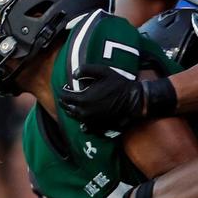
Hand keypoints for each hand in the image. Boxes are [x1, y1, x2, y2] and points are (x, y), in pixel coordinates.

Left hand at [57, 63, 177, 132]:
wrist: (133, 101)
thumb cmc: (119, 85)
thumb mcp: (103, 71)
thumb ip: (85, 70)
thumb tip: (73, 74)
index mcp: (83, 98)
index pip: (64, 96)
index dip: (63, 90)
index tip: (66, 86)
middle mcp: (84, 112)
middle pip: (67, 108)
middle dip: (65, 101)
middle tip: (67, 95)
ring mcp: (90, 121)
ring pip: (74, 117)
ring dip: (72, 110)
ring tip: (75, 104)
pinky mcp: (98, 127)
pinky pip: (84, 128)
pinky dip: (81, 123)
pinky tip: (85, 117)